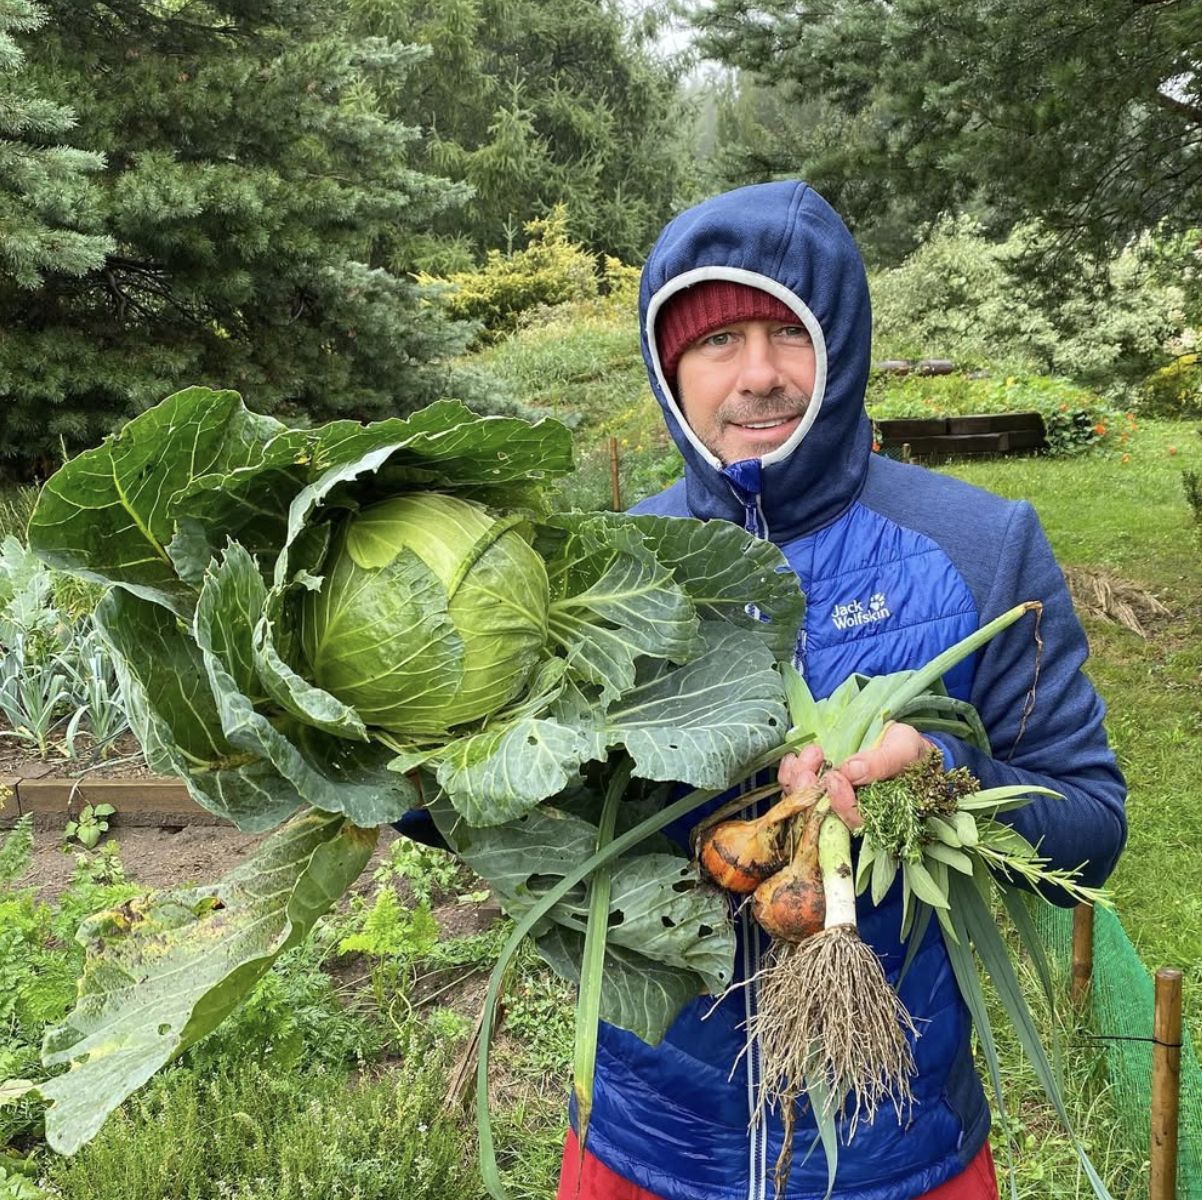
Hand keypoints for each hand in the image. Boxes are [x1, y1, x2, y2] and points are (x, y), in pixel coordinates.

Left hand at [777, 724, 934, 830]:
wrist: (900, 743)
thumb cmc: (908, 752)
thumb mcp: (903, 749)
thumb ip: (882, 762)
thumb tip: (851, 770)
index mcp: (877, 814)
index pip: (855, 821)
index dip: (842, 804)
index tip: (836, 778)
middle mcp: (851, 812)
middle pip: (824, 817)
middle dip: (811, 794)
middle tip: (807, 771)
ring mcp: (830, 800)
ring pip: (805, 803)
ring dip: (797, 781)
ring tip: (803, 757)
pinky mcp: (817, 786)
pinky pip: (796, 787)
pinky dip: (789, 774)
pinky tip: (792, 758)